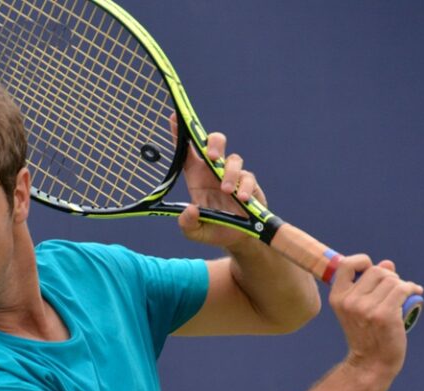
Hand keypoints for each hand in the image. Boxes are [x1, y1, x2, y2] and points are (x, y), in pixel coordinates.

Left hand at [171, 114, 263, 248]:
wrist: (238, 239)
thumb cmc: (213, 228)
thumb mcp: (194, 231)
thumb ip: (187, 223)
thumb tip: (190, 210)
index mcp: (196, 176)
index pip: (187, 151)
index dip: (181, 134)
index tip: (175, 118)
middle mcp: (213, 171)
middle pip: (215, 143)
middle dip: (214, 143)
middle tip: (213, 156)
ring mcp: (232, 175)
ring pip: (233, 160)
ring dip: (229, 174)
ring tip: (227, 191)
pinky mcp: (249, 184)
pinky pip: (248, 178)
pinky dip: (245, 187)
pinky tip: (242, 199)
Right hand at [330, 255, 422, 379]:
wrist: (371, 362)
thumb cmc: (367, 334)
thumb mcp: (358, 308)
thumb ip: (368, 284)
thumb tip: (387, 263)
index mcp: (337, 297)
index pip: (346, 264)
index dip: (362, 261)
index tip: (371, 270)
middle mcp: (349, 301)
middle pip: (376, 270)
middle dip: (389, 276)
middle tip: (393, 290)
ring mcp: (365, 308)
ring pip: (392, 280)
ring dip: (402, 285)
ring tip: (403, 295)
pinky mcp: (384, 315)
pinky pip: (402, 289)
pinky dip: (412, 289)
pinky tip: (415, 293)